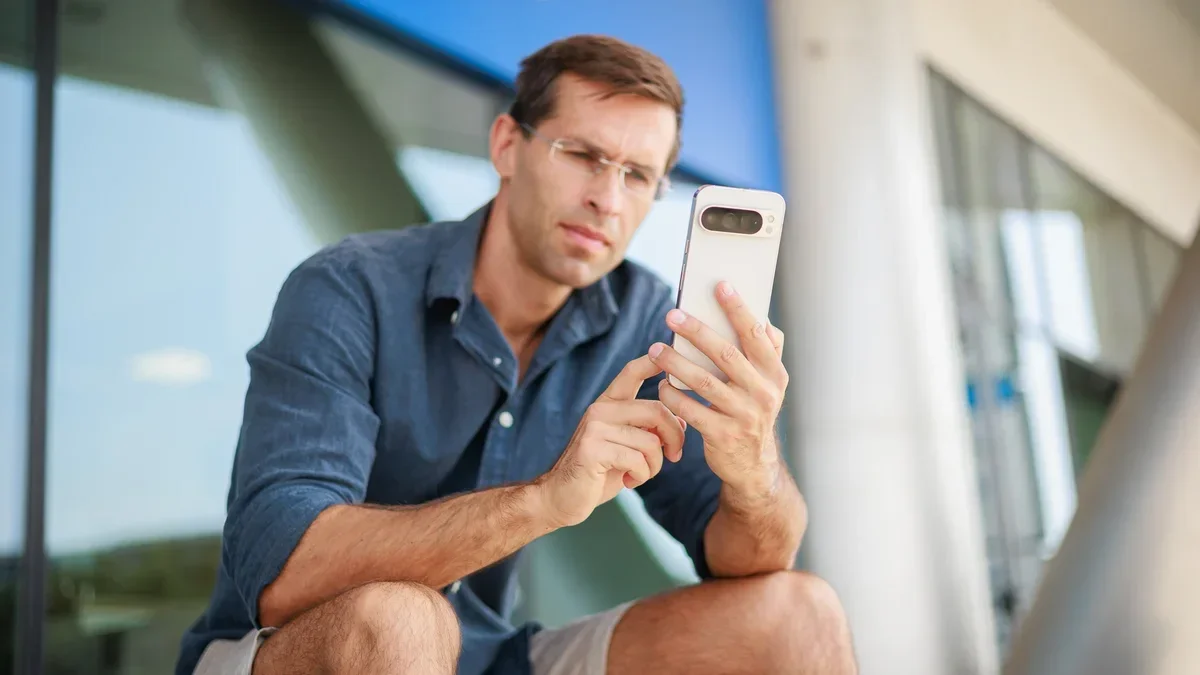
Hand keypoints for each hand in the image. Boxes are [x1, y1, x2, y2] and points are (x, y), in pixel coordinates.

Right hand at [533, 355, 686, 528]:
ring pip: (651, 441)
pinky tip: (627, 481)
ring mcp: (594, 427)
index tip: (669, 351)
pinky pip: (637, 459)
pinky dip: (641, 476)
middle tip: (674, 456)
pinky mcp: (592, 448)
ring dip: (654, 466)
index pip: (632, 372)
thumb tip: (681, 418)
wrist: (561, 498)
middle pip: (657, 410)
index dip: (653, 360)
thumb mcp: (628, 447)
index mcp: (608, 404)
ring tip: (640, 474)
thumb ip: (649, 430)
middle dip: (675, 437)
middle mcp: (600, 409)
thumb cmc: (599, 472)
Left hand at [649, 281, 787, 498]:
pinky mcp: (722, 436)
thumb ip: (768, 354)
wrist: (753, 467)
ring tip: (655, 348)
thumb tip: (764, 320)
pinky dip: (672, 395)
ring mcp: (744, 416)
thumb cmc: (753, 414)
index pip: (757, 336)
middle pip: (726, 354)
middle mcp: (763, 394)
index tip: (721, 286)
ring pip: (703, 382)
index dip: (739, 310)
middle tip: (672, 315)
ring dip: (675, 362)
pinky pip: (690, 410)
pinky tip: (660, 384)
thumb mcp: (769, 386)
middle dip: (697, 331)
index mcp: (775, 375)